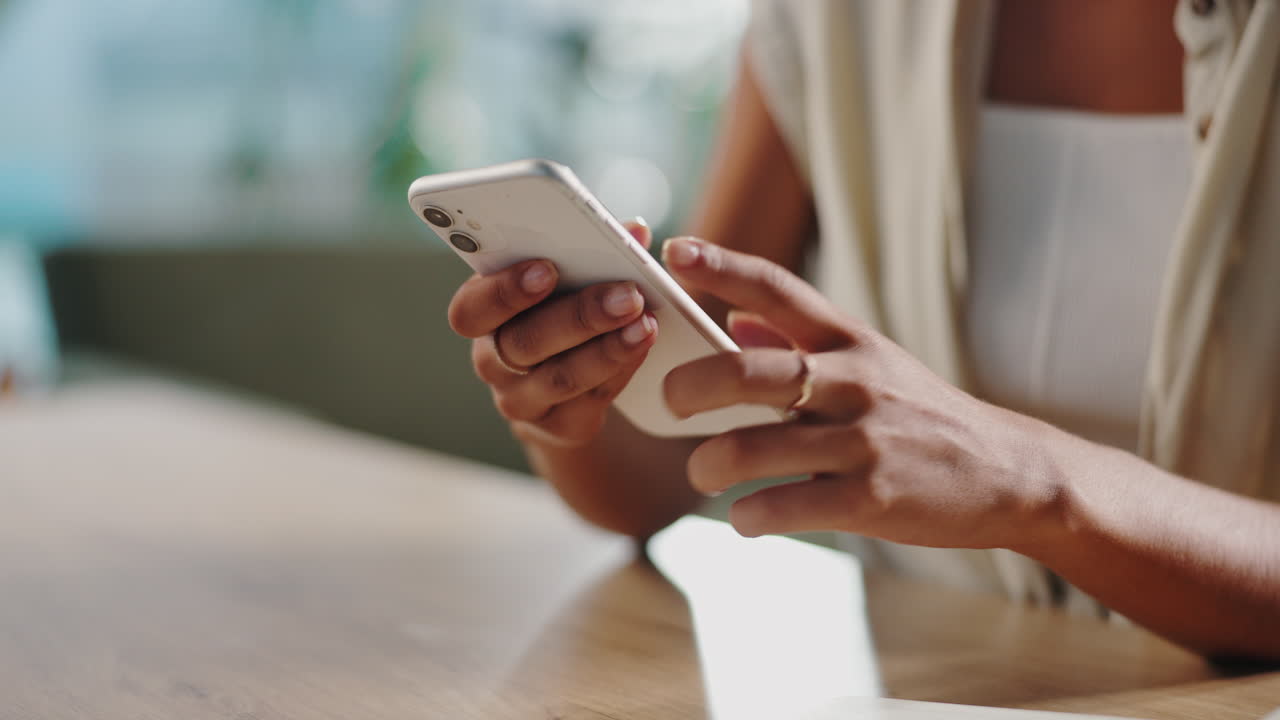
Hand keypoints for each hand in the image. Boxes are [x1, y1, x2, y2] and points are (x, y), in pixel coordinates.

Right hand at [448, 221, 658, 446]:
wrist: (574, 379)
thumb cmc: (568, 307)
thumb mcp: (572, 277)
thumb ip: (595, 249)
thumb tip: (635, 230)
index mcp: (483, 314)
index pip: (470, 310)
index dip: (503, 292)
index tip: (546, 269)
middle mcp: (493, 361)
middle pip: (523, 344)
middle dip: (579, 316)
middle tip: (626, 295)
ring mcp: (521, 399)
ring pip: (559, 378)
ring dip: (607, 349)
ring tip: (645, 323)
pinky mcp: (559, 427)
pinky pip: (589, 401)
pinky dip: (620, 371)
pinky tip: (643, 347)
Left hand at [660, 237, 1060, 548]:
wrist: (1008, 472)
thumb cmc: (923, 415)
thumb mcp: (872, 364)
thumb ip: (800, 344)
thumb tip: (734, 322)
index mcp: (849, 342)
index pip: (778, 289)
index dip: (722, 266)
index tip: (674, 249)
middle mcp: (853, 382)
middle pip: (748, 372)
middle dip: (691, 386)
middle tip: (669, 400)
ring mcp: (863, 441)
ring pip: (753, 448)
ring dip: (709, 464)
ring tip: (703, 472)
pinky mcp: (871, 499)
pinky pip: (786, 507)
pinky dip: (749, 516)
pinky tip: (744, 517)